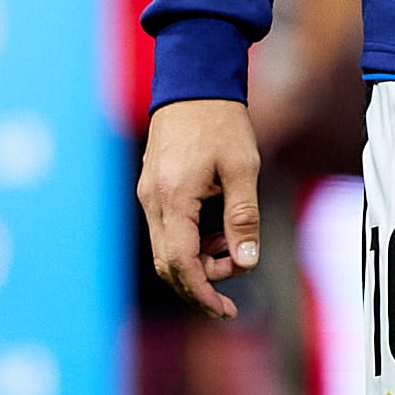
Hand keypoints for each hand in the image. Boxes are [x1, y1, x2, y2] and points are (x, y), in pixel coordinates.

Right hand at [137, 98, 262, 319]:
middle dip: (200, 284)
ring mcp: (148, 195)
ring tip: (231, 247)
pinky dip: (191, 243)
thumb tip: (245, 262)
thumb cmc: (220, 121)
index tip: (226, 310)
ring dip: (198, 262)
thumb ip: (243, 218)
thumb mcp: (242, 169)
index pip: (181, 264)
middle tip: (233, 288)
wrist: (193, 83)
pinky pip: (167, 231)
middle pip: (168, 265)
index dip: (203, 294)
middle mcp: (153, 201)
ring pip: (166, 250)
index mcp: (174, 199)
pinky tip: (217, 232)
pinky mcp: (152, 189)